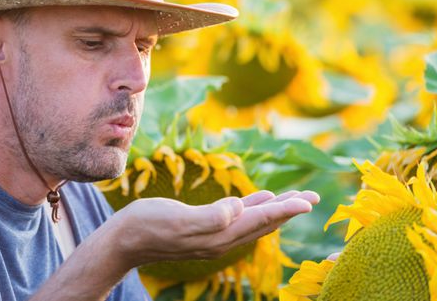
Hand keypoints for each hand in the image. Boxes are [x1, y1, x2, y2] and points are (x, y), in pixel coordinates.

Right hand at [109, 189, 319, 267]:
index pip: (261, 220)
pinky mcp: (204, 228)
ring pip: (254, 220)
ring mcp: (214, 235)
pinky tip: (259, 200)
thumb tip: (238, 207)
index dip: (285, 209)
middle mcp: (222, 238)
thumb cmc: (147, 225)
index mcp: (220, 235)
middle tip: (311, 198)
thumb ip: (212, 216)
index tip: (308, 202)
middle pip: (264, 222)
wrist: (125, 240)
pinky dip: (254, 208)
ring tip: (293, 199)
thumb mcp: (178, 218)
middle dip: (288, 209)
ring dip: (275, 209)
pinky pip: (238, 218)